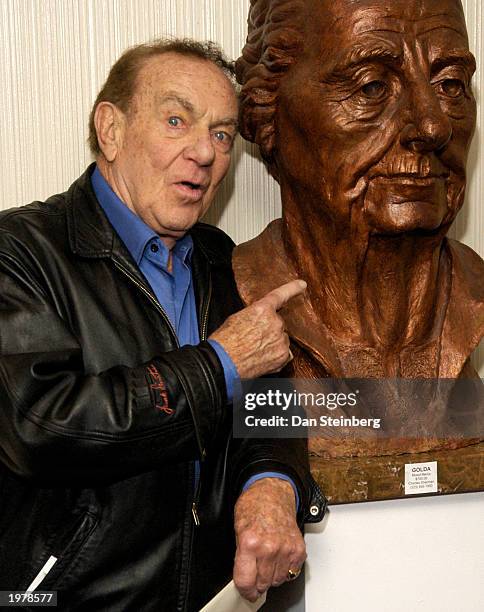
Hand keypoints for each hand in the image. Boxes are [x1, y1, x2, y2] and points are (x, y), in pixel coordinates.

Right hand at [209, 279, 305, 377]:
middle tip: (253, 338)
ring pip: (281, 338)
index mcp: (262, 309)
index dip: (292, 288)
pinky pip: (285, 353)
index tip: (302, 285)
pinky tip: (263, 358)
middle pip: (278, 323)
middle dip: (268, 329)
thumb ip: (255, 315)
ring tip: (255, 350)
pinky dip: (277, 355)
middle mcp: (275, 323)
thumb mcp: (237, 318)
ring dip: (272, 342)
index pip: (280, 295)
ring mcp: (281, 340)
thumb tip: (261, 320)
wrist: (223, 363)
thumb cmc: (225, 341)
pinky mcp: (283, 355)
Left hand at [233, 478, 306, 601]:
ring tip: (268, 560)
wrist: (273, 493)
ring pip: (278, 580)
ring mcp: (286, 549)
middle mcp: (269, 547)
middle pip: (263, 584)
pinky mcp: (299, 549)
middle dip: (258, 582)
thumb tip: (245, 580)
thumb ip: (241, 557)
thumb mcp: (238, 530)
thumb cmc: (254, 506)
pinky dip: (286, 569)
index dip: (245, 590)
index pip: (246, 581)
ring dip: (272, 576)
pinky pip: (292, 572)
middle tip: (256, 572)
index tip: (247, 592)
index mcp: (250, 542)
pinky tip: (279, 557)